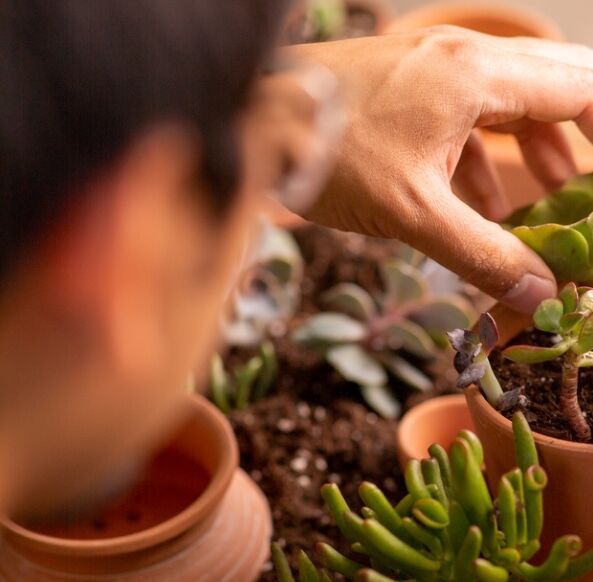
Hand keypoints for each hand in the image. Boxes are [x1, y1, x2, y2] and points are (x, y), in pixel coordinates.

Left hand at [292, 28, 592, 311]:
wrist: (251, 122)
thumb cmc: (328, 158)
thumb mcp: (411, 212)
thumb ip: (479, 253)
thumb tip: (538, 292)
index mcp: (476, 75)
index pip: (579, 87)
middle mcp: (461, 59)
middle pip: (548, 88)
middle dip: (573, 141)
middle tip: (578, 195)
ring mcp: (429, 67)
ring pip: (504, 102)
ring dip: (527, 151)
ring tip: (538, 204)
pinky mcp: (402, 87)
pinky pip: (462, 114)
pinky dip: (479, 156)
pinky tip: (475, 202)